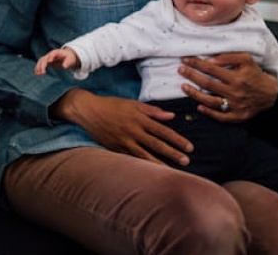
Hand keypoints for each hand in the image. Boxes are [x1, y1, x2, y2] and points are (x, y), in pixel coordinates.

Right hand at [34, 49, 79, 74]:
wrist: (67, 57)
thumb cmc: (69, 58)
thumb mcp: (70, 60)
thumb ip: (67, 62)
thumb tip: (64, 66)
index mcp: (56, 53)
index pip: (52, 54)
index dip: (49, 58)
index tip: (49, 62)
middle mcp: (50, 54)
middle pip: (44, 58)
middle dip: (42, 65)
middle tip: (43, 72)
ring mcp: (47, 58)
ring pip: (40, 61)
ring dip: (38, 67)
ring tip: (38, 74)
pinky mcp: (46, 62)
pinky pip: (40, 64)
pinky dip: (38, 68)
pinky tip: (37, 73)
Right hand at [56, 89, 192, 165]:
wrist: (88, 111)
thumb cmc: (111, 105)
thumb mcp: (132, 104)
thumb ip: (152, 111)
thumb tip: (171, 116)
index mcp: (139, 118)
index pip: (163, 130)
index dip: (177, 139)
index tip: (189, 147)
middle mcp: (133, 131)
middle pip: (156, 144)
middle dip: (172, 153)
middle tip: (186, 161)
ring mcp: (124, 141)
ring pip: (145, 155)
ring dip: (159, 163)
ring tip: (171, 172)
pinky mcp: (115, 148)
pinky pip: (131, 159)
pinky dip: (141, 165)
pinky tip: (150, 172)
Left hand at [178, 53, 277, 122]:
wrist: (271, 93)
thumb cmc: (256, 74)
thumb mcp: (246, 60)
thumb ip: (229, 57)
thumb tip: (210, 60)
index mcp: (237, 77)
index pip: (212, 69)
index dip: (197, 64)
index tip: (185, 60)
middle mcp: (235, 91)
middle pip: (208, 84)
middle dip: (192, 76)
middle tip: (180, 70)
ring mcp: (235, 105)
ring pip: (211, 101)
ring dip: (195, 94)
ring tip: (183, 87)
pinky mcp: (237, 116)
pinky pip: (221, 116)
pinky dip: (209, 113)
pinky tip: (199, 107)